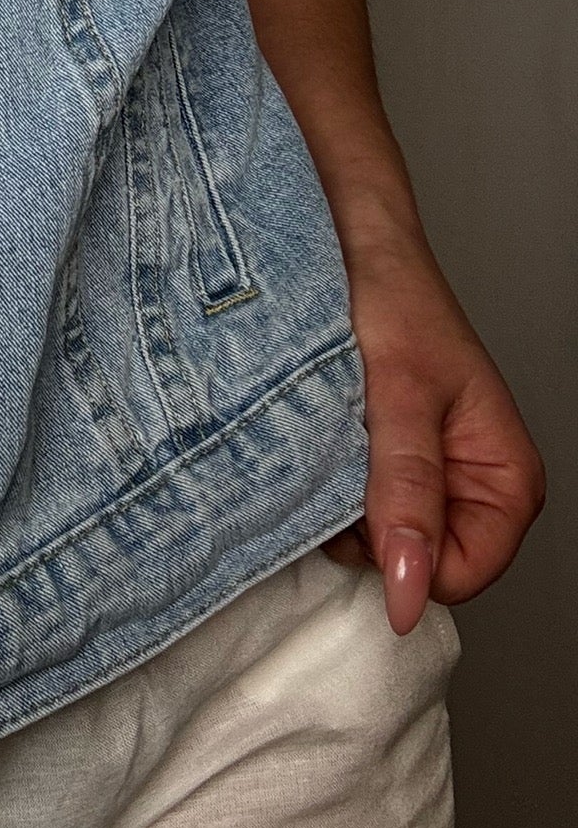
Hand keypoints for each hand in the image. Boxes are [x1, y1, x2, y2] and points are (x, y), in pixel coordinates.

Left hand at [322, 232, 544, 634]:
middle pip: (415, 563)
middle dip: (369, 528)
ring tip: (332, 437)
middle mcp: (472, 486)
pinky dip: (329, 483)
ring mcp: (427, 476)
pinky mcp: (384, 461)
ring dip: (342, 502)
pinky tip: (320, 440)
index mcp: (507, 479)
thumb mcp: (398, 394)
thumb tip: (411, 586)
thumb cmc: (392, 297)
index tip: (361, 506)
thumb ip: (406, 490)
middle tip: (342, 457)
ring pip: (378, 537)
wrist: (350, 241)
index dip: (403, 557)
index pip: (458, 578)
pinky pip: (355, 504)